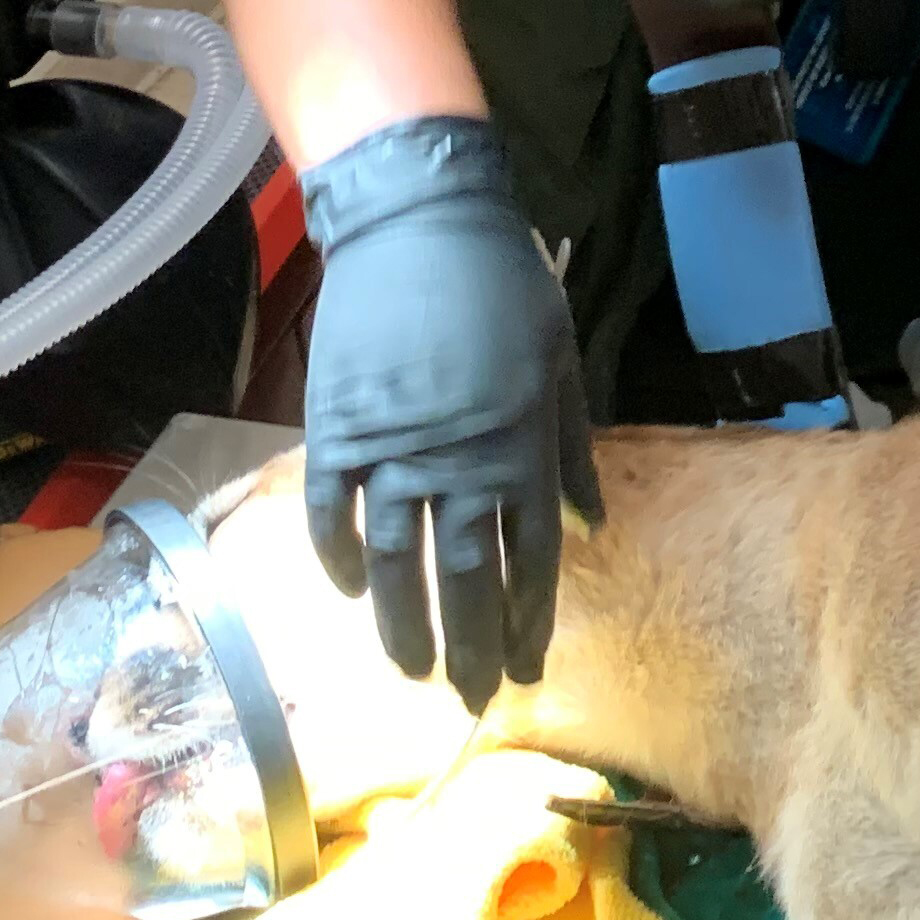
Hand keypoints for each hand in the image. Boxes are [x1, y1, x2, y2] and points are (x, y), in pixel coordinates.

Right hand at [296, 117, 597, 708]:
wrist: (417, 222)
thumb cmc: (503, 286)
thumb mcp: (560, 362)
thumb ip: (570, 451)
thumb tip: (589, 527)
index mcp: (521, 450)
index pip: (528, 562)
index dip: (527, 622)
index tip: (526, 669)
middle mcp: (457, 465)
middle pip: (464, 580)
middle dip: (472, 646)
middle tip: (472, 697)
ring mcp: (391, 451)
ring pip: (396, 562)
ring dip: (404, 624)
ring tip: (414, 670)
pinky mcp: (337, 429)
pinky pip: (330, 513)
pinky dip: (339, 555)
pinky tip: (352, 590)